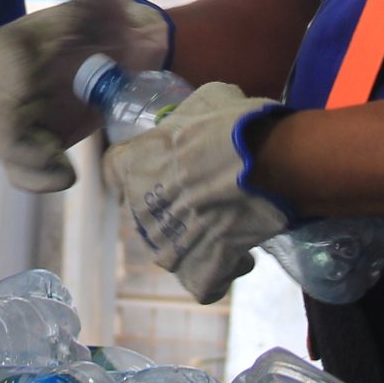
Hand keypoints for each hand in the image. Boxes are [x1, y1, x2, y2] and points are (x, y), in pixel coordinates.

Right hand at [0, 0, 171, 191]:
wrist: (124, 61)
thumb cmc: (109, 31)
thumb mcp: (106, 11)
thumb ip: (96, 1)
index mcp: (9, 44)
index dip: (10, 79)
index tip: (32, 90)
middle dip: (14, 128)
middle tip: (47, 142)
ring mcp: (11, 116)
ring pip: (0, 142)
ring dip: (28, 159)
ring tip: (63, 166)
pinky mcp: (28, 145)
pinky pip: (18, 168)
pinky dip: (36, 178)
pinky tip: (65, 176)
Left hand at [103, 82, 291, 304]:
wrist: (269, 164)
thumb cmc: (236, 126)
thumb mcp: (209, 99)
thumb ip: (192, 115)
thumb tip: (201, 117)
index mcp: (132, 165)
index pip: (114, 168)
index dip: (139, 166)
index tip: (162, 164)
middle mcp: (140, 210)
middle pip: (147, 211)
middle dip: (174, 205)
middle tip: (208, 194)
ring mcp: (167, 247)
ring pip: (172, 250)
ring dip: (195, 242)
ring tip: (226, 226)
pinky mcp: (198, 272)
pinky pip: (202, 284)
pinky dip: (219, 274)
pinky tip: (239, 257)